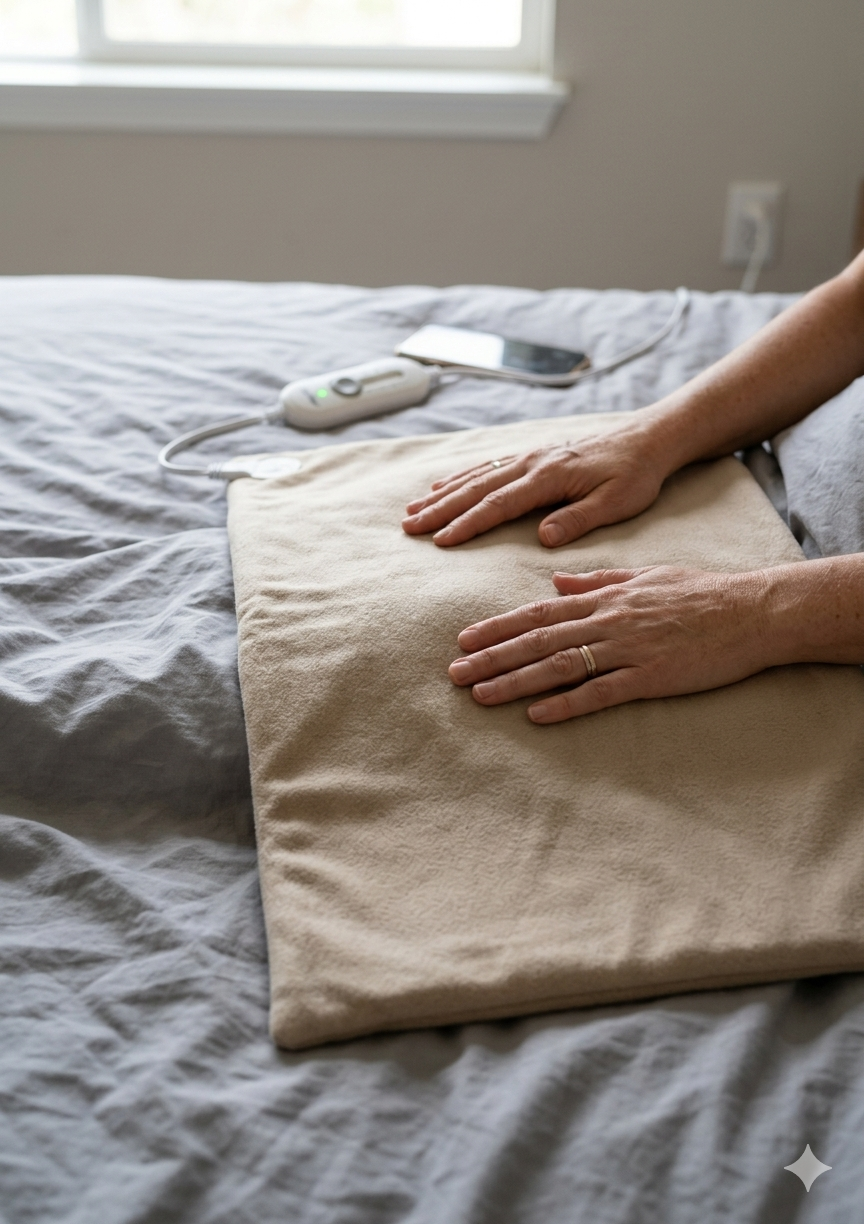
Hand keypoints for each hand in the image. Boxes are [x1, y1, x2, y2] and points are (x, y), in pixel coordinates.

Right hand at [402, 426, 669, 547]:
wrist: (648, 439)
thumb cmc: (635, 475)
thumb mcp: (617, 503)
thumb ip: (578, 519)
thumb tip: (543, 537)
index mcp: (550, 476)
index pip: (499, 504)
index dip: (467, 524)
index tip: (440, 540)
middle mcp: (532, 462)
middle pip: (476, 488)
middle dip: (440, 508)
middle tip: (408, 526)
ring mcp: (529, 456)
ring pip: (476, 475)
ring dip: (442, 493)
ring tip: (412, 508)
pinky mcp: (532, 455)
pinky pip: (487, 465)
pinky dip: (460, 476)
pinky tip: (441, 485)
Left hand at [448, 566, 778, 722]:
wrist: (751, 610)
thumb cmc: (700, 592)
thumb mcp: (644, 575)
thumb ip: (596, 579)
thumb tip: (555, 576)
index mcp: (605, 597)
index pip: (539, 610)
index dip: (498, 625)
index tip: (464, 638)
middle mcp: (608, 620)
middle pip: (538, 638)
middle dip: (492, 655)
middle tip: (454, 672)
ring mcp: (628, 648)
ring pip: (559, 664)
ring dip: (515, 681)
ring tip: (479, 695)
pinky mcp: (650, 676)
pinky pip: (600, 692)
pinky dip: (567, 703)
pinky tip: (537, 716)